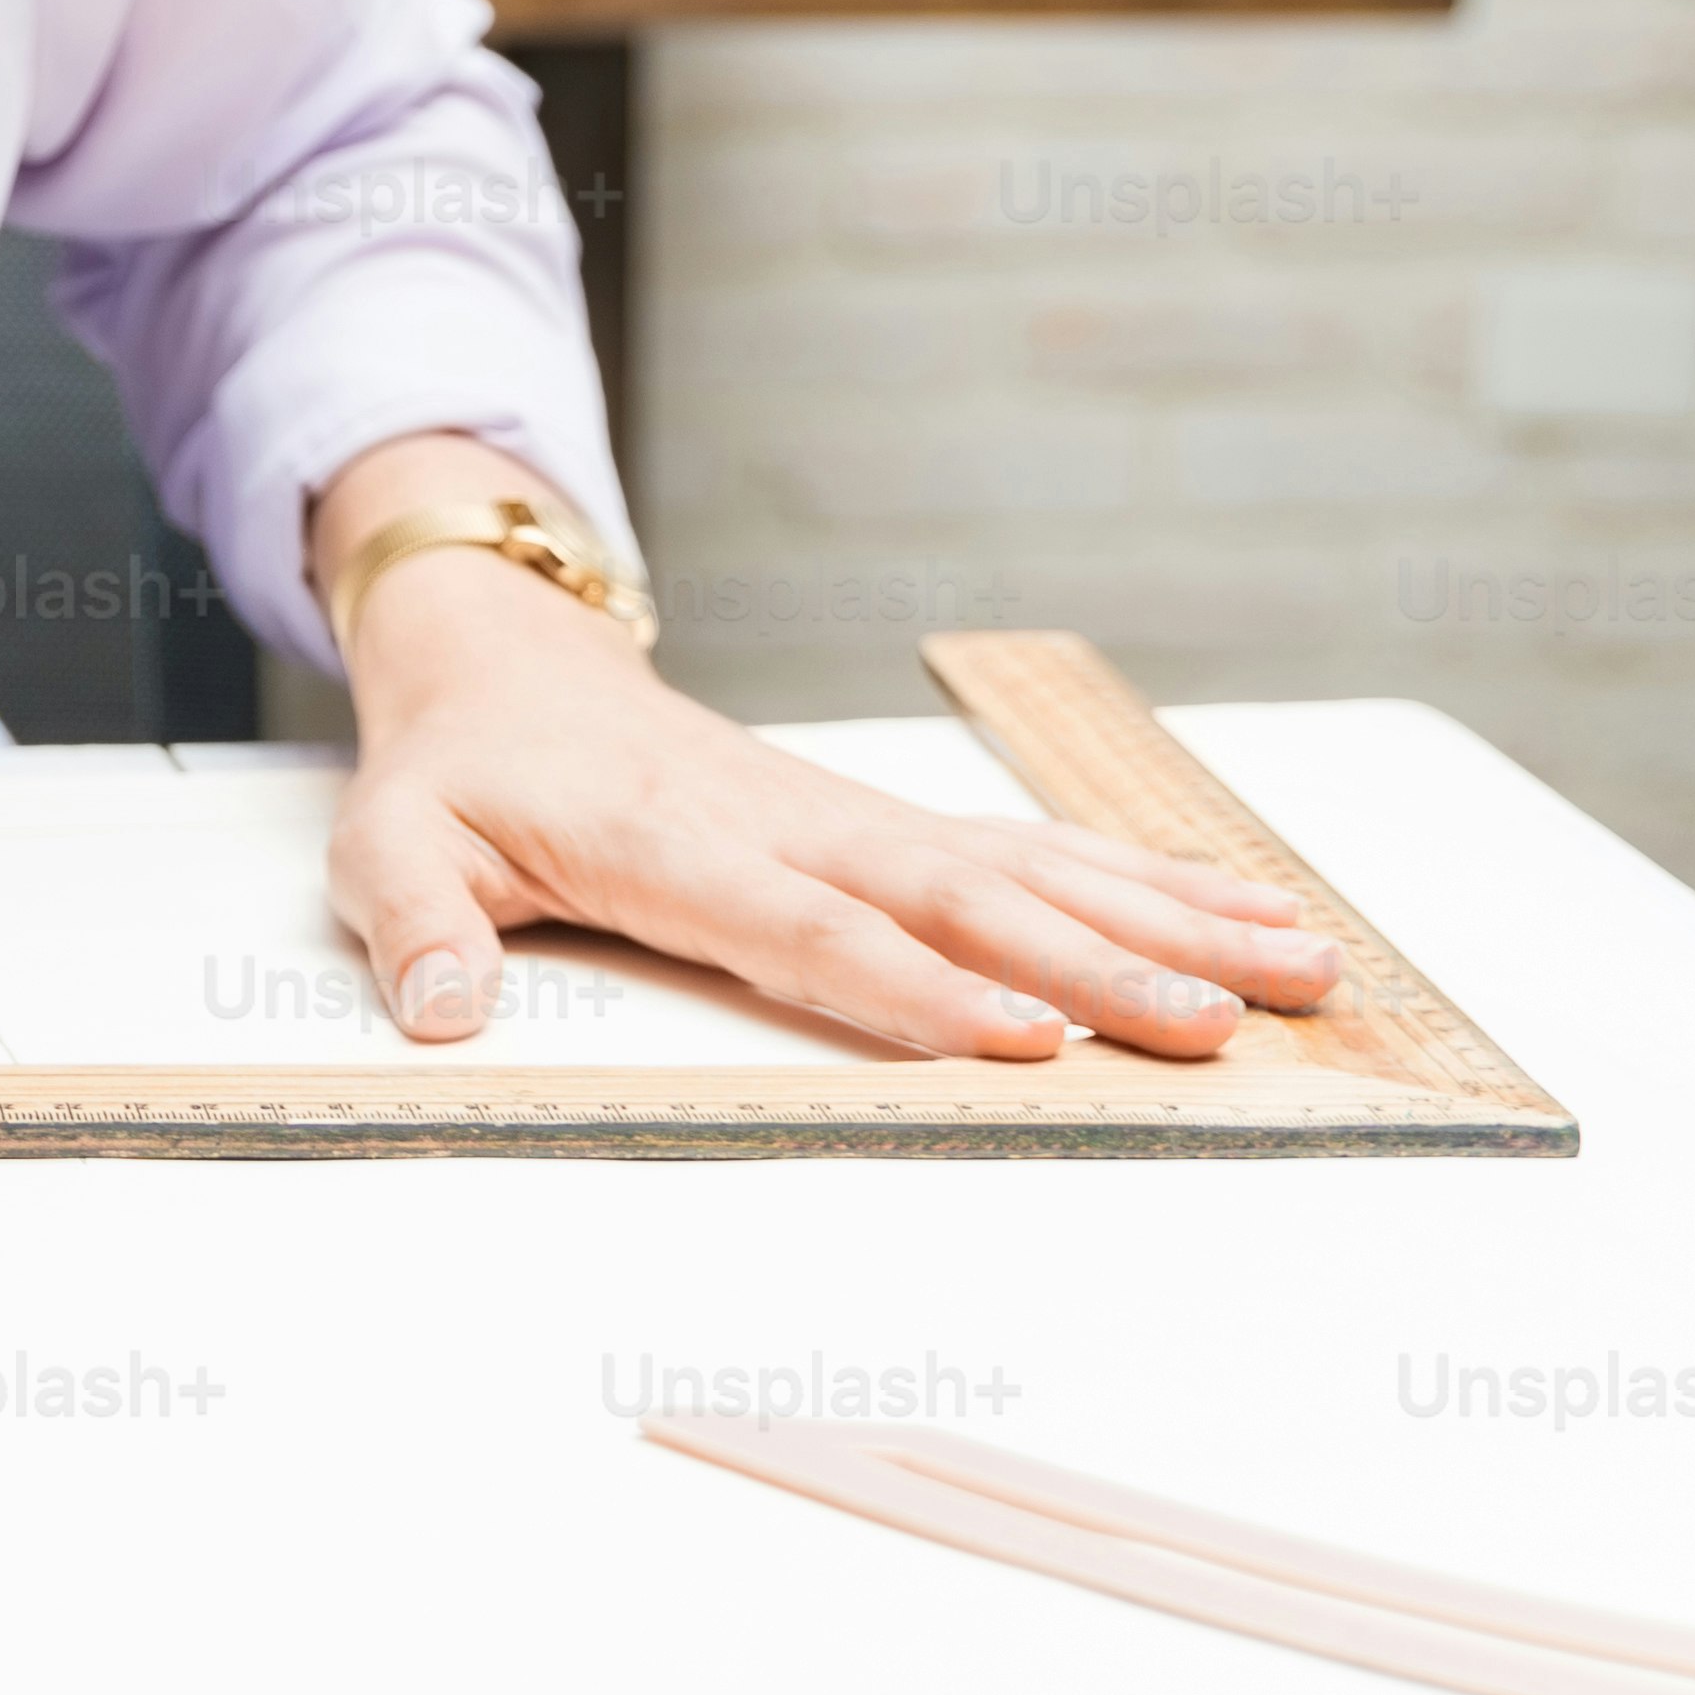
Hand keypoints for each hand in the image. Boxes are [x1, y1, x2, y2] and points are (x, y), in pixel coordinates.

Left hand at [310, 444, 1337, 1060]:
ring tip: (1300, 967)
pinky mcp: (890, 821)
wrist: (504, 655)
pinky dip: (1148, 877)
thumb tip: (441, 1007)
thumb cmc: (461, 766)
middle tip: (1220, 1026)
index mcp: (682, 847)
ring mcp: (858, 817)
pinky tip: (1249, 911)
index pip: (814, 932)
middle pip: (968, 899)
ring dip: (1169, 918)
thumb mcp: (394, 841)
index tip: (1023, 1040)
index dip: (918, 988)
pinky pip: (1035, 847)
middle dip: (1102, 966)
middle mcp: (798, 826)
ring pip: (1035, 865)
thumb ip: (415, 923)